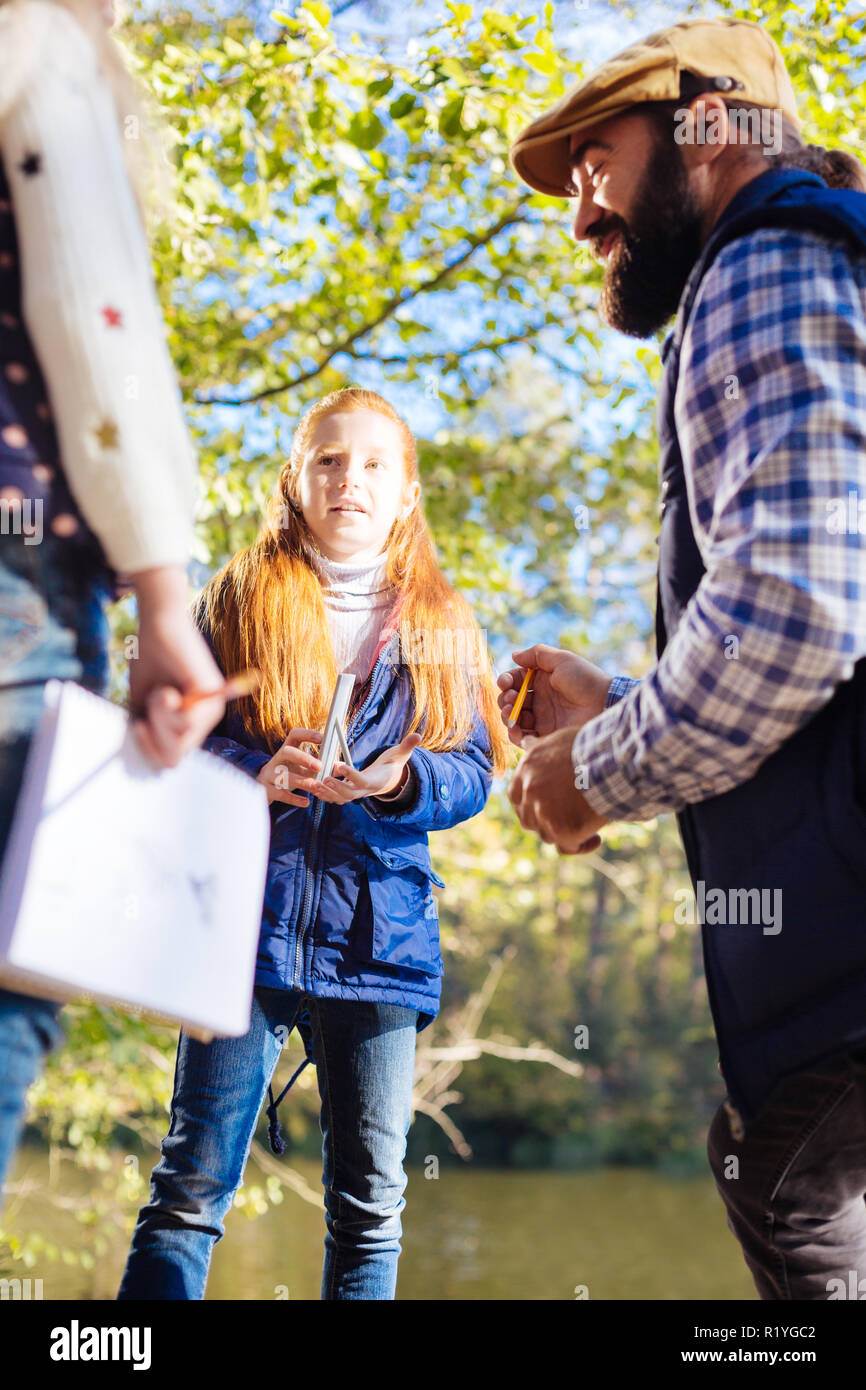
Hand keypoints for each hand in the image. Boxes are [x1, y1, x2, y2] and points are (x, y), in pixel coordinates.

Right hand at [128, 566, 226, 768]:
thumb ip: (146, 733)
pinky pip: (184, 723)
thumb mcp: (141, 707)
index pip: (171, 760)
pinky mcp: (211, 696)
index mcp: (190, 724)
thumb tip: (153, 768)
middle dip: (152, 735)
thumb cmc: (149, 663)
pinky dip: (166, 708)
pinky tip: (168, 689)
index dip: (149, 752)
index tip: (136, 728)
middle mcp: (206, 720)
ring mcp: (212, 709)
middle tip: (151, 704)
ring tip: (162, 690)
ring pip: (178, 741)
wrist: (157, 626)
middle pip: (174, 758)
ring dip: (158, 717)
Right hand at [256, 728, 326, 806]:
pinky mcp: (267, 790)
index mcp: (287, 749)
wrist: (264, 787)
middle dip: (303, 758)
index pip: (294, 735)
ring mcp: (270, 774)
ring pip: (285, 776)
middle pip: (287, 752)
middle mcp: (277, 759)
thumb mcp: (302, 767)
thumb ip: (321, 766)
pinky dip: (294, 799)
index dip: (307, 734)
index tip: (322, 738)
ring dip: (303, 781)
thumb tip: (342, 767)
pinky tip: (306, 802)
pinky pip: (281, 794)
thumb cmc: (288, 773)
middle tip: (319, 766)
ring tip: (317, 786)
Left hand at [309, 733, 422, 805]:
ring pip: (338, 798)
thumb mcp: (400, 755)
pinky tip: (311, 786)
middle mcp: (363, 791)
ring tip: (312, 784)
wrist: (387, 780)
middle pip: (348, 793)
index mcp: (374, 781)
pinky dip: (323, 794)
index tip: (340, 766)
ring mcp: (354, 794)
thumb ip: (407, 746)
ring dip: (325, 793)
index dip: (351, 775)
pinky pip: (333, 797)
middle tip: (323, 778)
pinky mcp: (347, 793)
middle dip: (335, 787)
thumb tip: (418, 735)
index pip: (362, 780)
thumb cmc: (392, 765)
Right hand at [497, 643, 610, 748]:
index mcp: (542, 681)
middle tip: (513, 698)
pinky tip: (516, 728)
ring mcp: (542, 719)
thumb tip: (514, 655)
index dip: (506, 681)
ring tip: (511, 712)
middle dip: (505, 699)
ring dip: (507, 715)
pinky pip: (523, 737)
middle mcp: (540, 700)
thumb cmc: (586, 680)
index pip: (515, 681)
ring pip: (514, 719)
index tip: (505, 683)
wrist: (605, 706)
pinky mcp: (546, 736)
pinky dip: (514, 733)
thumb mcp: (562, 660)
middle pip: (511, 700)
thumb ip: (537, 654)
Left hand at [508, 725, 607, 853]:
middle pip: (529, 819)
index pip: (516, 796)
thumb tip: (525, 740)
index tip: (547, 806)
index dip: (529, 805)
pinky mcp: (562, 830)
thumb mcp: (560, 738)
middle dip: (545, 822)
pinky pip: (567, 847)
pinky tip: (596, 839)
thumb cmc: (594, 746)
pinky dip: (580, 846)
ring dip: (564, 832)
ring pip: (547, 834)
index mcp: (527, 768)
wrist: (615, 760)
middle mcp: (530, 790)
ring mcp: (544, 812)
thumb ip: (540, 746)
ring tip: (587, 825)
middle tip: (567, 818)